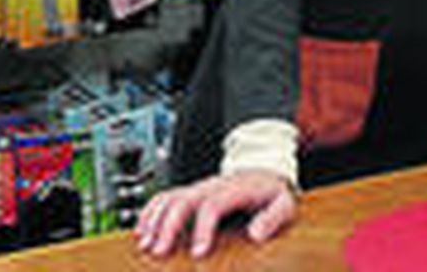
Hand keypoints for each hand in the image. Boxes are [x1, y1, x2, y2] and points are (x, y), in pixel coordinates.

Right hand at [134, 169, 296, 257]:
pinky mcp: (192, 193)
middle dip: (168, 225)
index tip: (198, 253)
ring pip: (170, 197)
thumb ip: (274, 217)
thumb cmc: (272, 192)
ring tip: (145, 244)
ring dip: (154, 219)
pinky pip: (165, 197)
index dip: (203, 229)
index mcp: (234, 190)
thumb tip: (256, 233)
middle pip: (183, 200)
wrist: (265, 173)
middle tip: (159, 252)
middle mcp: (212, 186)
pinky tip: (142, 230)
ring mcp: (199, 188)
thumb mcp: (284, 203)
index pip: (212, 205)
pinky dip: (150, 212)